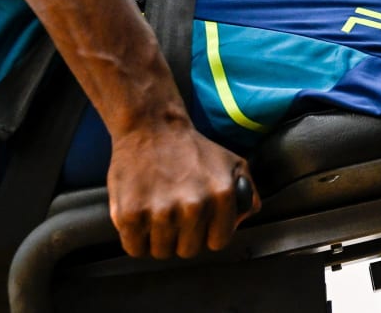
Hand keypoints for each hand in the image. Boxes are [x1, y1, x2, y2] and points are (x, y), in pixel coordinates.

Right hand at [107, 121, 260, 258]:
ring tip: (157, 214)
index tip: (199, 224)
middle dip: (183, 237)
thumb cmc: (193, 149)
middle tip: (175, 216)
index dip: (208, 234)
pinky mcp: (131, 214)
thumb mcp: (232, 164)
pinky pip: (135, 249)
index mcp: (221, 195)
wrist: (152, 127)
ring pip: (162, 252)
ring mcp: (161, 211)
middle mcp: (194, 206)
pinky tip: (140, 220)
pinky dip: (135, 240)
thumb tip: (243, 220)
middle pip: (189, 250)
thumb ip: (248, 194)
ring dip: (159, 239)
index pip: (217, 242)